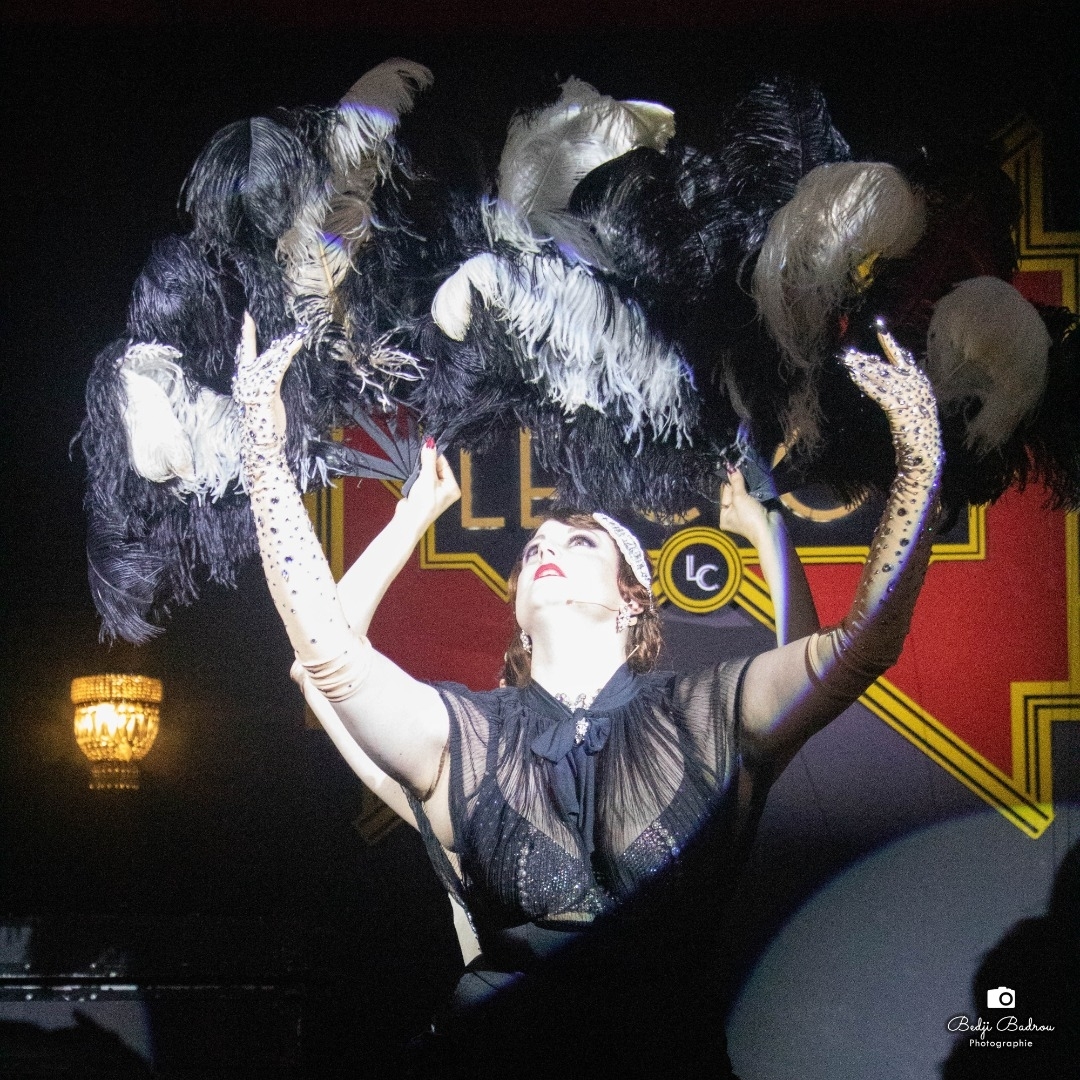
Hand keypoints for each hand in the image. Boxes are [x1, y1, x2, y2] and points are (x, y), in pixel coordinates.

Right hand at [233, 312, 303, 442]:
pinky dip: (287, 356)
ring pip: (271, 359)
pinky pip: (277, 369)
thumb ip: (269, 382)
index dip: (246, 334)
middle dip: (278, 342)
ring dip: (286, 347)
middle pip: (261, 353)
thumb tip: (277, 368)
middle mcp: (244, 381)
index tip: (247, 317)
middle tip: (293, 330)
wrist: (263, 444)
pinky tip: (295, 346)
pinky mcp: (264, 392)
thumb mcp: (268, 398)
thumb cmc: (266, 424)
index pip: (245, 353)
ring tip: (299, 336)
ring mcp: (252, 386)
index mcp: (243, 382)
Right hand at [396, 439, 460, 532]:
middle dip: (426, 463)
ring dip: (420, 470)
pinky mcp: (424, 493)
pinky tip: (412, 478)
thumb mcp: (427, 478)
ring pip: (427, 473)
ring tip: (415, 471)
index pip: (445, 464)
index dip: (435, 456)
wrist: (409, 520)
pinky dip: (416, 477)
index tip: (426, 446)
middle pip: (436, 468)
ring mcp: (434, 492)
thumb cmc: (423, 503)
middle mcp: (446, 489)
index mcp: (453, 487)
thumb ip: (428, 460)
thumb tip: (430, 444)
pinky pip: (421, 479)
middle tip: (418, 459)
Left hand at [719, 467, 770, 542]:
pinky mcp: (758, 510)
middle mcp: (733, 515)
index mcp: (724, 516)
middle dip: (739, 483)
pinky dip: (756, 489)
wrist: (771, 530)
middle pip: (735, 493)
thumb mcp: (740, 499)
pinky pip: (754, 496)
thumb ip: (736, 483)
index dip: (729, 481)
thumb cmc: (750, 518)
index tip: (732, 468)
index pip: (725, 494)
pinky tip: (757, 480)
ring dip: (749, 485)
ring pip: (746, 493)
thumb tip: (731, 469)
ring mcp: (746, 512)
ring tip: (750, 472)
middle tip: (741, 467)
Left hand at [842, 322, 936, 427]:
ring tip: (849, 361)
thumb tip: (886, 382)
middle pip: (886, 367)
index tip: (880, 329)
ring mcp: (908, 395)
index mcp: (920, 383)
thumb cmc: (918, 432)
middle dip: (867, 360)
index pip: (902, 358)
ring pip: (881, 377)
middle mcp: (915, 385)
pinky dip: (866, 383)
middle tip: (850, 353)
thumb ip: (902, 393)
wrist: (926, 450)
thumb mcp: (913, 407)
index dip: (890, 343)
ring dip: (863, 369)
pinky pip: (879, 392)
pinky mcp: (899, 407)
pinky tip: (854, 376)